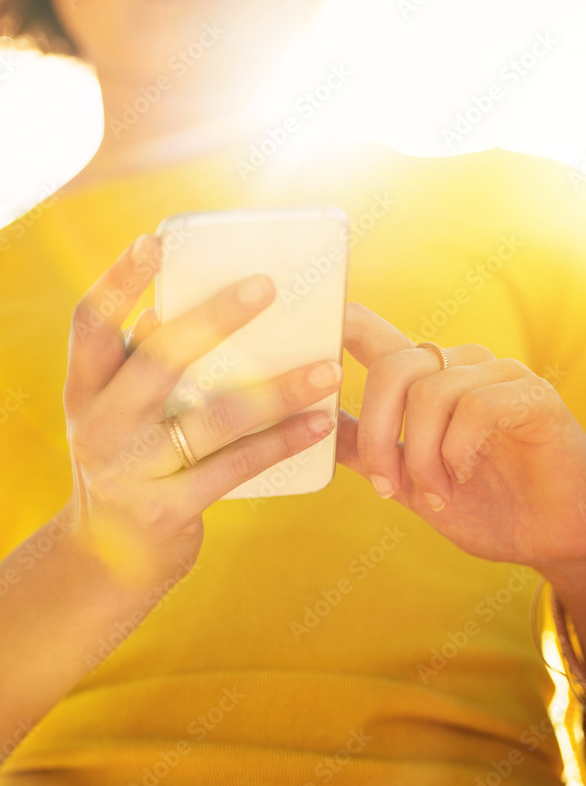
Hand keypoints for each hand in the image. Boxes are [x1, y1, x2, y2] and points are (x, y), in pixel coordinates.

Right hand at [62, 233, 341, 590]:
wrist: (109, 559)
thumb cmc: (130, 458)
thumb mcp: (118, 411)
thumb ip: (144, 363)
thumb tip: (197, 303)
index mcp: (84, 389)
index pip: (90, 322)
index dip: (119, 280)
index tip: (154, 241)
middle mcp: (99, 426)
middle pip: (157, 360)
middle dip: (213, 319)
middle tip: (267, 285)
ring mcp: (132, 470)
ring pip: (211, 418)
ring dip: (276, 390)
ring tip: (327, 368)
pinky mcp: (168, 509)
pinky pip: (235, 467)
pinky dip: (281, 442)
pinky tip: (320, 422)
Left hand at [336, 303, 585, 572]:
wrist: (551, 538)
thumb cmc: (484, 503)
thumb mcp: (409, 479)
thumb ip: (365, 448)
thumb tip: (312, 422)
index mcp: (424, 378)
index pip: (372, 332)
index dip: (339, 321)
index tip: (307, 329)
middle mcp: (458, 364)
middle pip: (392, 367)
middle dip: (378, 433)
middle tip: (385, 484)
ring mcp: (497, 374)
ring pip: (430, 392)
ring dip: (421, 457)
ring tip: (434, 494)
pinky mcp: (530, 395)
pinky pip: (475, 407)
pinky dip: (457, 452)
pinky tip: (463, 477)